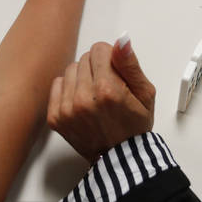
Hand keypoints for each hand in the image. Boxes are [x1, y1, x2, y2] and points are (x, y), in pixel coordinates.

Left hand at [48, 35, 156, 163]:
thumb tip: (121, 41)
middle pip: (84, 59)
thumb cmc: (134, 127)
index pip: (99, 49)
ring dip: (82, 78)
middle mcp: (83, 98)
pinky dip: (69, 90)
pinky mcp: (55, 117)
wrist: (120, 160)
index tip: (116, 74)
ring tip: (95, 97)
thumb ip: (130, 64)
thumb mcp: (145, 94)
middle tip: (108, 89)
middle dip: (97, 68)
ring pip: (70, 70)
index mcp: (107, 90)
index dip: (110, 59)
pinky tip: (82, 103)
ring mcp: (66, 109)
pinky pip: (57, 84)